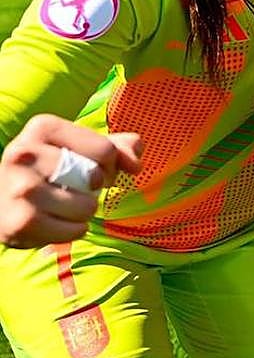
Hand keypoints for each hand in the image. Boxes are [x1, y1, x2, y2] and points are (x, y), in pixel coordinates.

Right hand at [0, 114, 141, 247]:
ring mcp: (21, 189)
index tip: (94, 168)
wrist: (1, 200)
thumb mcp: (79, 147)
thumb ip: (115, 146)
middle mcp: (25, 154)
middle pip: (96, 178)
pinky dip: (73, 230)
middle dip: (96, 187)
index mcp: (42, 127)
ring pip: (87, 207)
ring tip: (63, 205)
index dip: (111, 164)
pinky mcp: (20, 222)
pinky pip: (75, 230)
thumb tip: (136, 157)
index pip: (105, 150)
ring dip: (84, 212)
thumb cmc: (49, 169)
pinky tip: (53, 221)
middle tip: (76, 188)